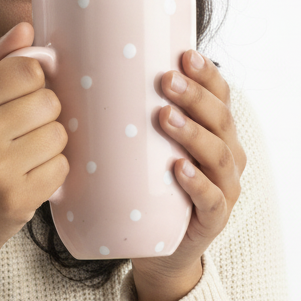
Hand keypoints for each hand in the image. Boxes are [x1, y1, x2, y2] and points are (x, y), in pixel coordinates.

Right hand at [0, 22, 69, 292]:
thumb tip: (26, 27)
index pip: (29, 68)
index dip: (35, 82)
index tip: (23, 99)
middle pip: (50, 100)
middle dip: (43, 116)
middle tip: (21, 135)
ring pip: (60, 134)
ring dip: (50, 146)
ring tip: (23, 158)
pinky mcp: (17, 198)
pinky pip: (62, 167)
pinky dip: (51, 173)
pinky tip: (27, 179)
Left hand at [130, 50, 246, 300]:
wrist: (159, 247)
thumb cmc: (148, 184)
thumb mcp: (143, 145)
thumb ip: (126, 113)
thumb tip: (73, 71)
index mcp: (215, 129)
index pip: (220, 93)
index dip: (206, 73)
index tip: (183, 53)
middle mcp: (227, 154)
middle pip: (220, 118)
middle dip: (195, 96)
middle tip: (165, 81)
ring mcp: (225, 187)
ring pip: (218, 154)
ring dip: (193, 133)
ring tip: (165, 116)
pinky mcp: (214, 219)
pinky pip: (211, 198)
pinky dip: (198, 183)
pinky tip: (179, 169)